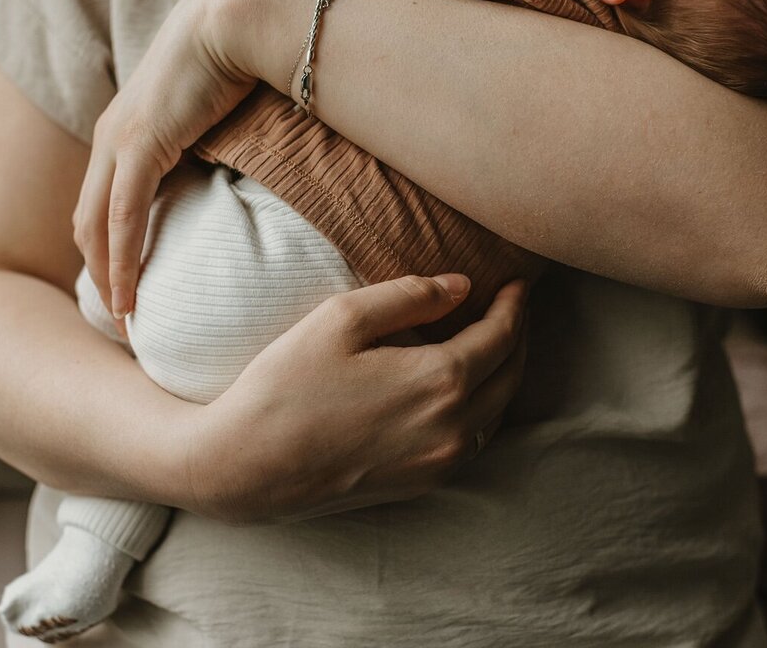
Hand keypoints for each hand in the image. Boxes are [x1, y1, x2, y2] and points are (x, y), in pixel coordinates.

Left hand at [73, 0, 260, 321]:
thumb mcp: (218, 117)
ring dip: (106, 274)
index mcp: (126, 130)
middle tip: (121, 315)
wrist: (235, 19)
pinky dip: (123, 258)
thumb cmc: (239, 61)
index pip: (103, 202)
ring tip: (125, 316)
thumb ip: (212, 149)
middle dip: (98, 271)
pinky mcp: (139, 144)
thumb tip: (237, 182)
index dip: (108, 248)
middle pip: (87, 220)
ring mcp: (119, 140)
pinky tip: (131, 292)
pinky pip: (124, 216)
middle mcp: (111, 137)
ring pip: (97, 224)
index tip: (128, 287)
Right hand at [181, 274, 528, 523]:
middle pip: (511, 374)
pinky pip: (474, 438)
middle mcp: (452, 427)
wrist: (247, 465)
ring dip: (506, 372)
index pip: (502, 336)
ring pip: (498, 411)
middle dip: (519, 335)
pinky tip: (468, 387)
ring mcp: (441, 462)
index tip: (518, 283)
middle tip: (514, 306)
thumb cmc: (286, 386)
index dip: (515, 305)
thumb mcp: (341, 318)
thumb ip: (409, 295)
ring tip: (496, 340)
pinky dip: (485, 406)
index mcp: (439, 381)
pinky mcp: (423, 483)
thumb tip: (461, 286)